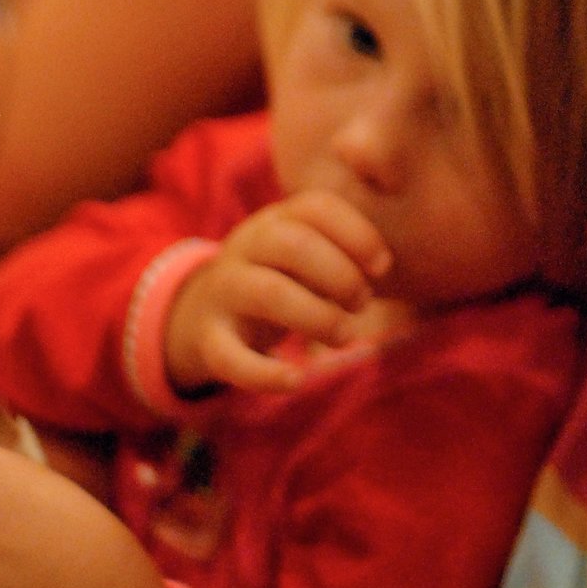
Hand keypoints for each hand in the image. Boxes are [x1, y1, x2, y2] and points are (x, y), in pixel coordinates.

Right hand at [165, 190, 392, 393]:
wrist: (204, 310)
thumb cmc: (277, 278)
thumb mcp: (302, 254)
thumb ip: (339, 250)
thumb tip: (380, 265)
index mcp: (275, 219)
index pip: (316, 207)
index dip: (357, 233)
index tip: (382, 267)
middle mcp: (246, 246)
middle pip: (293, 243)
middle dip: (339, 274)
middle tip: (362, 303)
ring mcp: (224, 290)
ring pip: (268, 293)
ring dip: (317, 316)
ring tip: (344, 336)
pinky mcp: (209, 338)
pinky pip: (231, 357)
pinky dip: (266, 373)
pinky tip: (298, 380)